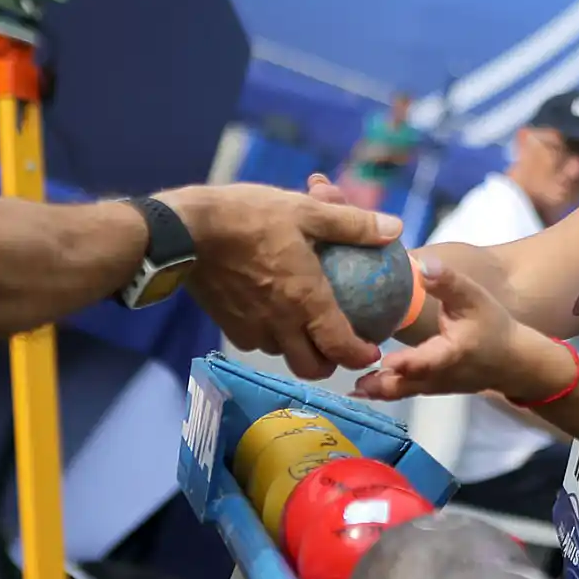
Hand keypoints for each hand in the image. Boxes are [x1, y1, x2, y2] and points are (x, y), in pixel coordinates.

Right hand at [157, 182, 401, 379]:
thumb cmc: (248, 216)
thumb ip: (352, 224)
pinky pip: (257, 342)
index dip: (360, 355)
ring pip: (282, 355)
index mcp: (306, 301)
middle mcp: (280, 324)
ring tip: (306, 325)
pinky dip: (270, 335)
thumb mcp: (306, 211)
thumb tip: (394, 229)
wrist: (183, 230)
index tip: (371, 350)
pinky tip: (272, 312)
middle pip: (311, 367)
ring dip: (298, 348)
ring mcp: (251, 328)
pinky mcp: (227, 325)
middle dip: (329, 363)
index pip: (340, 347)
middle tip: (338, 345)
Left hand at [352, 259, 573, 402]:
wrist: (513, 361)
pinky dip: (383, 392)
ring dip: (377, 391)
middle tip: (353, 381)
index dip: (407, 363)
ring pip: (402, 393)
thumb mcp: (474, 298)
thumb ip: (447, 282)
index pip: (428, 361)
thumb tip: (421, 263)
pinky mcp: (429, 389)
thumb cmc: (492, 325)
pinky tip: (361, 388)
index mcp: (452, 353)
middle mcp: (440, 376)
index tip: (385, 362)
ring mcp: (434, 387)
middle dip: (381, 385)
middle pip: (407, 384)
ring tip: (352, 388)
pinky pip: (404, 393)